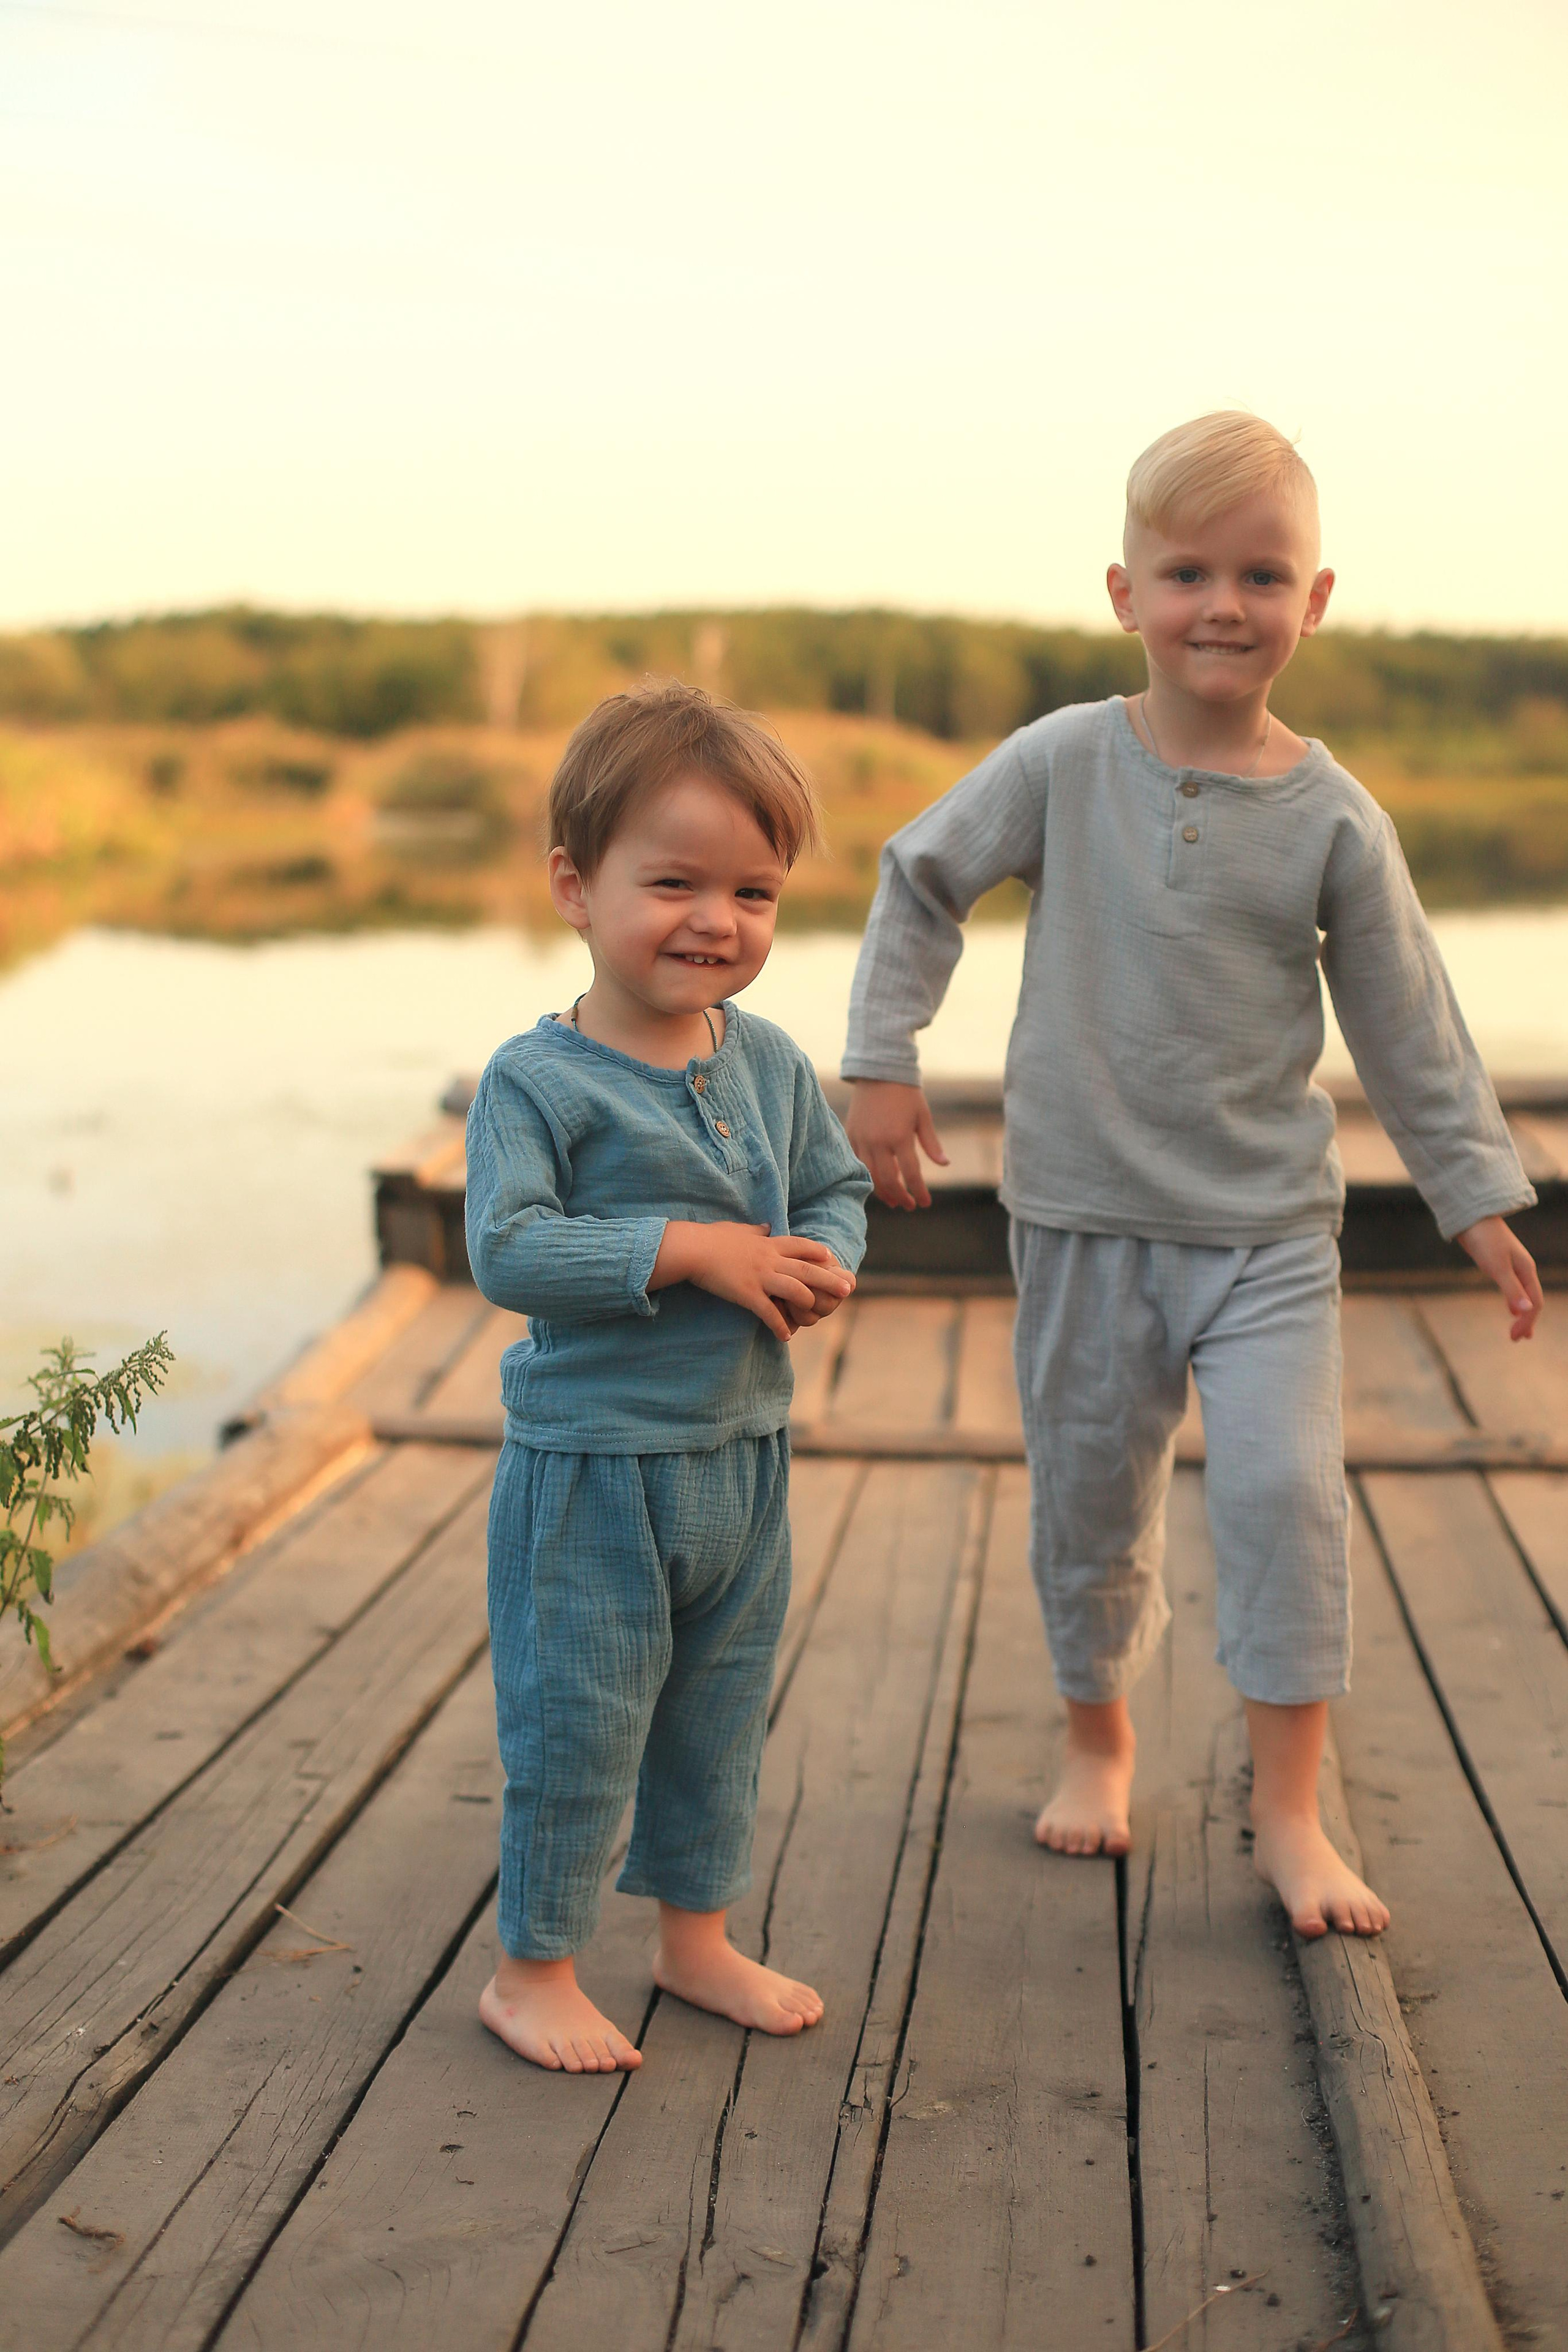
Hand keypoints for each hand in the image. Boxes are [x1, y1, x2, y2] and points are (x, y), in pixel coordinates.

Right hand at [653, 1222, 854, 1342]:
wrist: (692, 1249)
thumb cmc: (711, 1238)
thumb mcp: (738, 1229)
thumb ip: (754, 1231)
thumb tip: (764, 1227)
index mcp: (768, 1244)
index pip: (801, 1245)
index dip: (818, 1252)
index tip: (831, 1258)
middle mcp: (769, 1259)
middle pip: (807, 1269)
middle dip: (830, 1279)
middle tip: (847, 1289)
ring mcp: (760, 1277)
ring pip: (795, 1290)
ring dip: (808, 1303)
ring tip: (817, 1315)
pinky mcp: (747, 1294)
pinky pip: (769, 1312)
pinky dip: (779, 1325)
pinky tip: (785, 1336)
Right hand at [845, 1080, 948, 1210]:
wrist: (878, 1072)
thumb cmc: (906, 1093)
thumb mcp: (923, 1117)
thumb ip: (931, 1144)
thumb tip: (945, 1164)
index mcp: (900, 1137)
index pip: (911, 1174)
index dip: (919, 1192)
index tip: (925, 1203)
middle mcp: (879, 1141)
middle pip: (888, 1181)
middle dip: (900, 1197)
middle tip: (909, 1206)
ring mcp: (862, 1139)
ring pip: (870, 1176)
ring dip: (882, 1192)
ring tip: (893, 1200)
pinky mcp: (851, 1135)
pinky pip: (857, 1163)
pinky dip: (867, 1176)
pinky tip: (876, 1183)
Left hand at [1455, 1215, 1542, 1340]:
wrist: (1472, 1217)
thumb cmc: (1484, 1241)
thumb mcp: (1497, 1267)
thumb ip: (1512, 1289)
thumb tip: (1526, 1311)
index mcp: (1527, 1271)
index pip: (1535, 1302)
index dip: (1527, 1321)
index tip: (1515, 1337)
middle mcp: (1524, 1269)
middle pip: (1532, 1300)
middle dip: (1527, 1321)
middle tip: (1516, 1339)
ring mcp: (1513, 1266)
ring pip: (1523, 1294)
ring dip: (1522, 1313)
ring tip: (1517, 1329)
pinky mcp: (1501, 1263)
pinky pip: (1513, 1287)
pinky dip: (1514, 1301)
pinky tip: (1510, 1307)